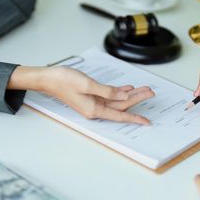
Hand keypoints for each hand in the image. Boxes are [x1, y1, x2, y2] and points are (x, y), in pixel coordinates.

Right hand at [10, 66, 154, 124]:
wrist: (48, 78)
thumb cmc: (63, 81)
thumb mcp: (87, 85)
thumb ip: (107, 91)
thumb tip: (123, 96)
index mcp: (94, 110)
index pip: (120, 115)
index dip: (135, 118)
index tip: (147, 122)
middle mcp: (95, 108)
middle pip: (121, 106)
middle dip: (137, 99)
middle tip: (151, 92)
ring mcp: (93, 103)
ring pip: (117, 100)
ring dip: (130, 94)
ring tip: (144, 89)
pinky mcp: (91, 96)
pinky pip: (109, 95)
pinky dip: (119, 91)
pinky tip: (128, 88)